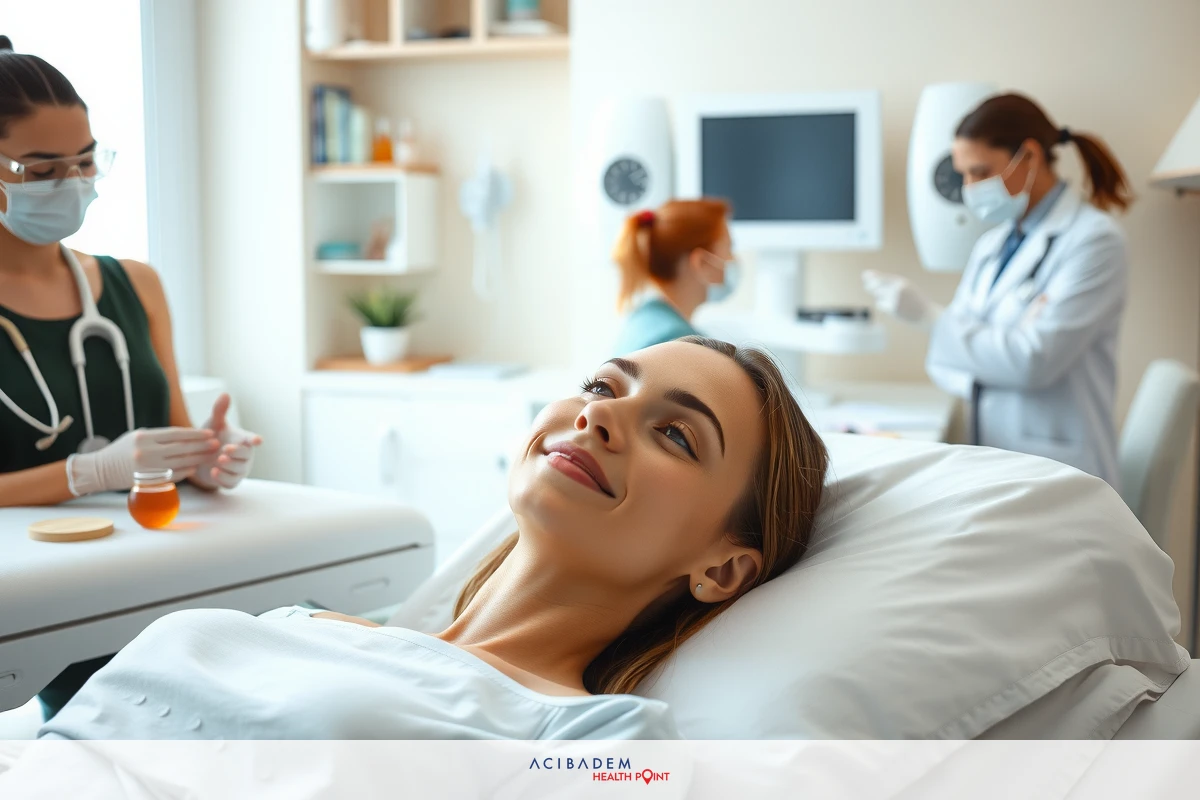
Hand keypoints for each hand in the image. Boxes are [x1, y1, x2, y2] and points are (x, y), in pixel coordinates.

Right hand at [66, 427, 220, 495]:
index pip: (176, 434)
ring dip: (197, 459)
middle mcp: (146, 452)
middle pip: (181, 448)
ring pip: (179, 463)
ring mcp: (147, 468)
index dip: (195, 433)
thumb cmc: (122, 450)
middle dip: (201, 445)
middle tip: (216, 443)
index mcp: (144, 437)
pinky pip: (172, 476)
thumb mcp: (138, 436)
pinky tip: (195, 468)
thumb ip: (159, 436)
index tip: (209, 432)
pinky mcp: (147, 481)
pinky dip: (185, 472)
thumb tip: (185, 434)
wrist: (101, 469)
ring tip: (210, 455)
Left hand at [189, 393, 262, 490]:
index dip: (255, 440)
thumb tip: (225, 394)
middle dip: (237, 452)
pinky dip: (223, 478)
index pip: (252, 440)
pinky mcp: (231, 481)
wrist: (199, 459)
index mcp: (242, 440)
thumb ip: (219, 411)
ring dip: (229, 465)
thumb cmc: (211, 439)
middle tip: (225, 449)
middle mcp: (244, 455)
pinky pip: (230, 482)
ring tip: (218, 460)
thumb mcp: (214, 424)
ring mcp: (239, 469)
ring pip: (238, 469)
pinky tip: (213, 472)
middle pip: (246, 455)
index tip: (257, 440)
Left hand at [862, 270, 943, 329]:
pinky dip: (883, 306)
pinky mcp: (892, 309)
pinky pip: (880, 305)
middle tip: (867, 286)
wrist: (926, 315)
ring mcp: (894, 299)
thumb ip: (892, 284)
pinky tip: (893, 308)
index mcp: (902, 282)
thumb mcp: (907, 288)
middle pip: (876, 286)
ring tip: (893, 301)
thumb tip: (873, 282)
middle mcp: (897, 289)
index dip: (873, 275)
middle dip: (870, 286)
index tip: (865, 274)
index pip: (883, 277)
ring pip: (878, 296)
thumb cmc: (916, 301)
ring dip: (880, 298)